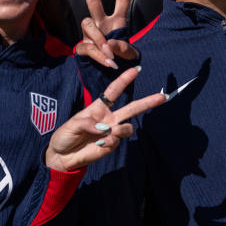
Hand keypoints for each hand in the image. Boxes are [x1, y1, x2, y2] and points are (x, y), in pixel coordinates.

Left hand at [44, 67, 164, 171]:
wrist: (63, 156)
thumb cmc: (65, 135)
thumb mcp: (72, 124)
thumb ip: (87, 123)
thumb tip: (104, 128)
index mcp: (98, 107)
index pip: (114, 91)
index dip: (124, 80)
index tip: (136, 70)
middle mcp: (108, 117)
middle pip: (132, 107)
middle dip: (148, 102)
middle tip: (163, 97)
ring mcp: (111, 131)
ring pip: (129, 127)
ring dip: (121, 129)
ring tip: (108, 134)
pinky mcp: (111, 145)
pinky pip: (117, 141)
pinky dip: (109, 142)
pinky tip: (98, 145)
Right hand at [76, 0, 137, 68]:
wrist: (108, 76)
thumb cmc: (120, 59)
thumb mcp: (130, 54)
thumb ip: (123, 48)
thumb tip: (108, 43)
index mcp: (117, 20)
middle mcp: (101, 23)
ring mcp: (90, 33)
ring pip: (88, 24)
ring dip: (100, 40)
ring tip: (110, 56)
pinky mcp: (82, 46)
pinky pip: (87, 46)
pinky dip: (99, 55)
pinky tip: (107, 62)